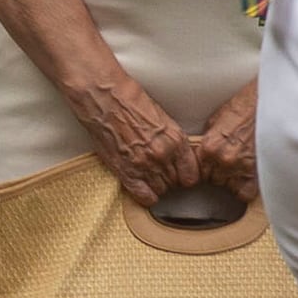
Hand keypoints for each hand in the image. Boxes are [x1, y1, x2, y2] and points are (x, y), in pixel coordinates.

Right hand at [73, 72, 198, 198]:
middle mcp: (163, 155)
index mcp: (176, 140)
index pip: (192, 175)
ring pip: (161, 191)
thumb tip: (178, 158)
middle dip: (169, 179)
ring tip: (147, 174)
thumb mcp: (163, 119)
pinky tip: (141, 186)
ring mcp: (145, 166)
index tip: (179, 174)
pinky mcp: (126, 172)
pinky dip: (145, 196)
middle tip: (159, 171)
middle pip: (176, 184)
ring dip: (156, 186)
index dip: (185, 176)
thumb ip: (173, 142)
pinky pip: (144, 197)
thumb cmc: (131, 103)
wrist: (105, 100)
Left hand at [188, 82, 260, 204]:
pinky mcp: (257, 173)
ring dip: (233, 180)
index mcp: (209, 147)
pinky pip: (246, 194)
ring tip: (240, 166)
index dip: (204, 168)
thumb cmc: (245, 107)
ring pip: (229, 187)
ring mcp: (241, 168)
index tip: (209, 166)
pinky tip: (248, 179)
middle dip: (218, 173)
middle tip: (229, 161)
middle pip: (212, 180)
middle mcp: (223, 160)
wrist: (269, 103)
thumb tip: (203, 153)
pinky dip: (246, 190)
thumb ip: (208, 141)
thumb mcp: (216, 120)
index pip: (197, 171)